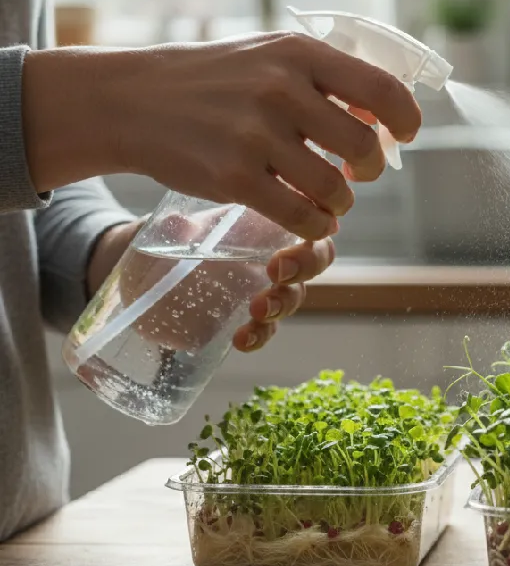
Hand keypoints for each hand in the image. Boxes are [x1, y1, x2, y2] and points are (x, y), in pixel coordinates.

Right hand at [23, 32, 421, 240]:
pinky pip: (300, 216)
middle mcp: (281, 90)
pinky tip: (309, 218)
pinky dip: (314, 225)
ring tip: (330, 197)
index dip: (406, 118)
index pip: (382, 89)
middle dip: (371, 168)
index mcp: (299, 55)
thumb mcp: (272, 58)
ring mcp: (256, 135)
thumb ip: (328, 80)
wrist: (135, 99)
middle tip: (359, 172)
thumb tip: (387, 112)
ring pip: (335, 189)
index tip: (405, 134)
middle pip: (364, 146)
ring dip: (341, 202)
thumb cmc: (217, 80)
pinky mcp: (233, 176)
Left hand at [91, 210, 333, 352]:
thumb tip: (180, 225)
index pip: (305, 226)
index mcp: (262, 225)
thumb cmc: (167, 244)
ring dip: (282, 304)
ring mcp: (261, 288)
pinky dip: (260, 336)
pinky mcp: (246, 318)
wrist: (141, 276)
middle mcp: (270, 255)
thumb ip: (176, 229)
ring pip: (293, 295)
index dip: (309, 238)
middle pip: (312, 260)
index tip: (282, 255)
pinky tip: (243, 340)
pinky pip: (266, 328)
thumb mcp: (168, 230)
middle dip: (304, 268)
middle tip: (277, 275)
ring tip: (258, 311)